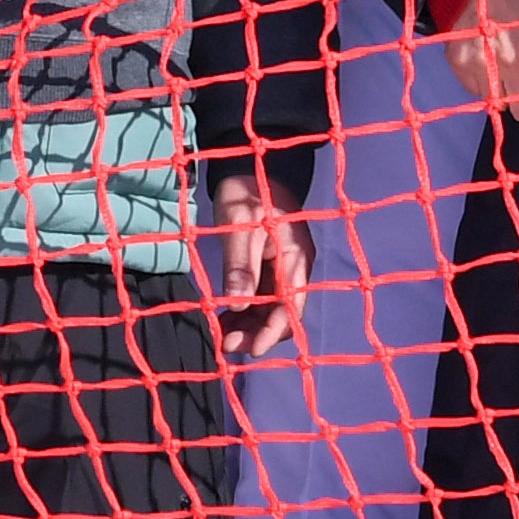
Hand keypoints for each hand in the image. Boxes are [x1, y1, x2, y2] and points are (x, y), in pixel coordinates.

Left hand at [205, 165, 312, 362]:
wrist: (251, 169)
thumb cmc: (246, 193)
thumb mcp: (238, 226)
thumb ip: (239, 266)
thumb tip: (236, 306)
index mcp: (295, 259)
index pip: (289, 308)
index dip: (270, 333)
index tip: (248, 350)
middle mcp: (294, 269)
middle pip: (282, 315)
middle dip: (257, 334)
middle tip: (226, 344)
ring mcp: (284, 269)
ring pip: (272, 310)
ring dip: (251, 326)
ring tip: (224, 335)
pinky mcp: (271, 267)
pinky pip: (263, 298)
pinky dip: (247, 311)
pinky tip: (228, 318)